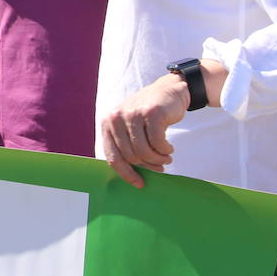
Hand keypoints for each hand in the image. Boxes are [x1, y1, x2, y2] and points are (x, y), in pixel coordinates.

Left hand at [99, 73, 190, 188]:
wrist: (168, 91)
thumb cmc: (148, 115)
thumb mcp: (130, 127)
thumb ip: (126, 146)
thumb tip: (132, 177)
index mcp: (107, 123)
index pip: (113, 157)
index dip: (126, 174)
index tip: (139, 184)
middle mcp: (116, 117)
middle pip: (131, 156)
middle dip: (148, 166)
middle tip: (160, 167)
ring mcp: (133, 114)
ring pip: (144, 151)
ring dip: (158, 159)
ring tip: (165, 157)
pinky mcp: (151, 113)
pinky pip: (158, 143)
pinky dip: (165, 150)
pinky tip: (169, 147)